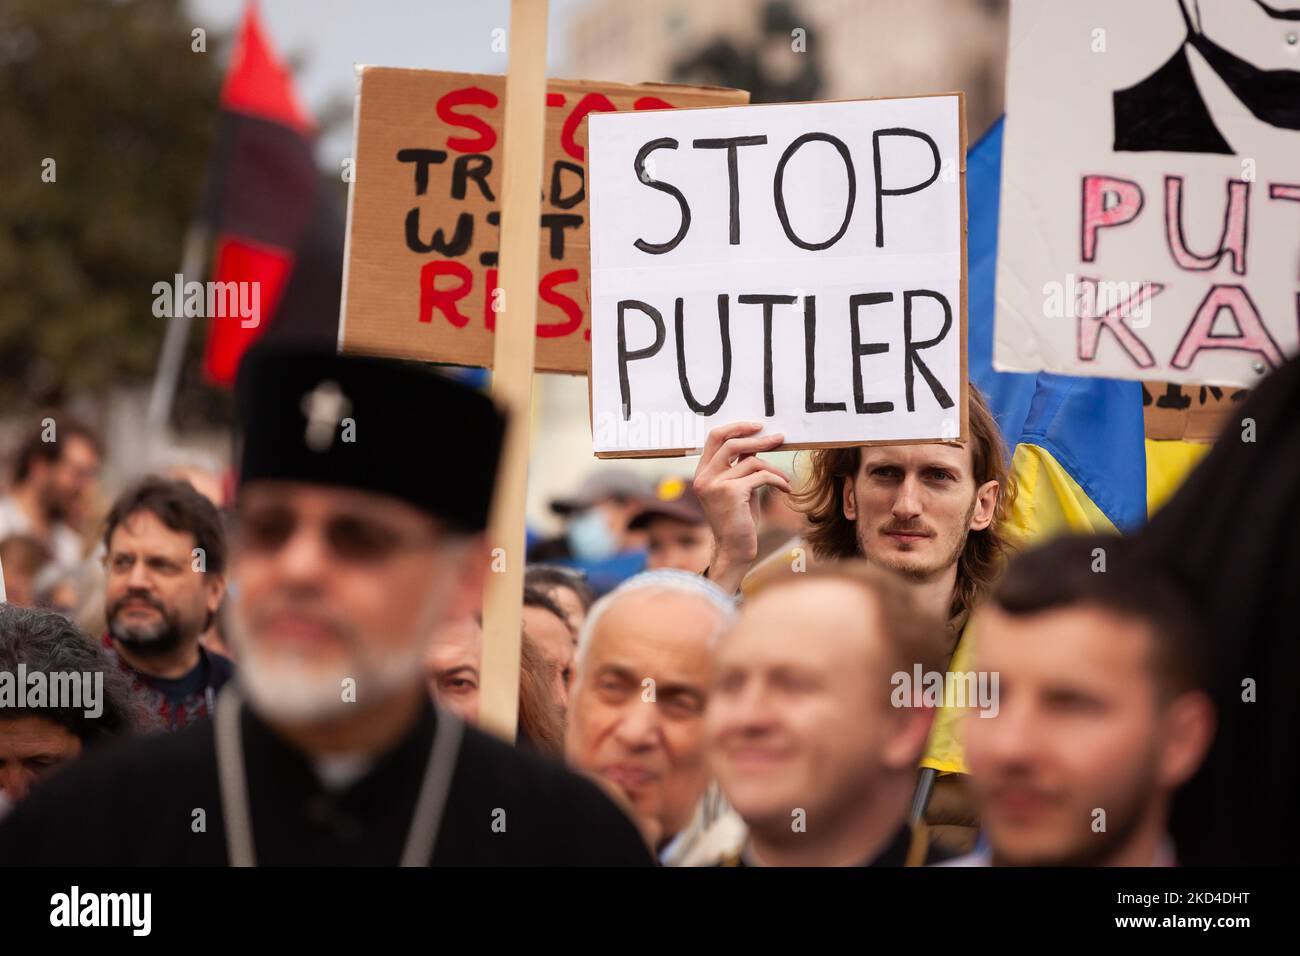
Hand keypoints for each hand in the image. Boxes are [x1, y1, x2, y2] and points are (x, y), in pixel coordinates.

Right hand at [693, 422, 791, 593]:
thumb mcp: (738, 487)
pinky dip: (778, 480)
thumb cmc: (738, 519)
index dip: (737, 427)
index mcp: (702, 472)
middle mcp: (704, 477)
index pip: (715, 437)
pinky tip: (786, 488)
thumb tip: (757, 441)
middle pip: (731, 442)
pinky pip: (761, 476)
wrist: (735, 549)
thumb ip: (740, 465)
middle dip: (759, 439)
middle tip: (780, 438)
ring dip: (774, 468)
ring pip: (751, 461)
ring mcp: (715, 485)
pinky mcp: (731, 493)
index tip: (758, 427)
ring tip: (785, 479)